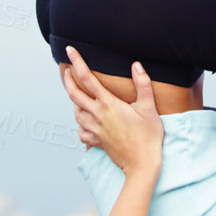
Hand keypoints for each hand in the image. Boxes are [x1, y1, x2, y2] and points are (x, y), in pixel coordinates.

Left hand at [62, 48, 163, 176]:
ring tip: (76, 93)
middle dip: (68, 80)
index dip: (78, 62)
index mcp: (109, 104)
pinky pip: (81, 131)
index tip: (70, 50)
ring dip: (74, 101)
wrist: (142, 165)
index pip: (88, 78)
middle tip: (66, 70)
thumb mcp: (149, 108)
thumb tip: (136, 64)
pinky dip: (80, 123)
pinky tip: (84, 120)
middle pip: (75, 95)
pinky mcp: (97, 142)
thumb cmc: (148, 136)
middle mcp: (98, 115)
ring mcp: (96, 130)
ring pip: (76, 112)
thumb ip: (142, 84)